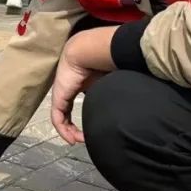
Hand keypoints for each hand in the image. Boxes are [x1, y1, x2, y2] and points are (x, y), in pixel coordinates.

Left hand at [51, 27, 117, 144]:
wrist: (88, 50)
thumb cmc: (102, 60)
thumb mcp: (110, 81)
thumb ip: (114, 91)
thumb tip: (132, 100)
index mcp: (80, 84)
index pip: (77, 104)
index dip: (82, 117)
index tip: (92, 129)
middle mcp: (68, 89)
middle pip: (67, 114)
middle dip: (74, 129)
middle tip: (84, 139)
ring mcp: (61, 94)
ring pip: (62, 118)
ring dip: (69, 132)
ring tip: (78, 140)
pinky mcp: (58, 97)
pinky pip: (58, 118)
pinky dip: (64, 130)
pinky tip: (71, 138)